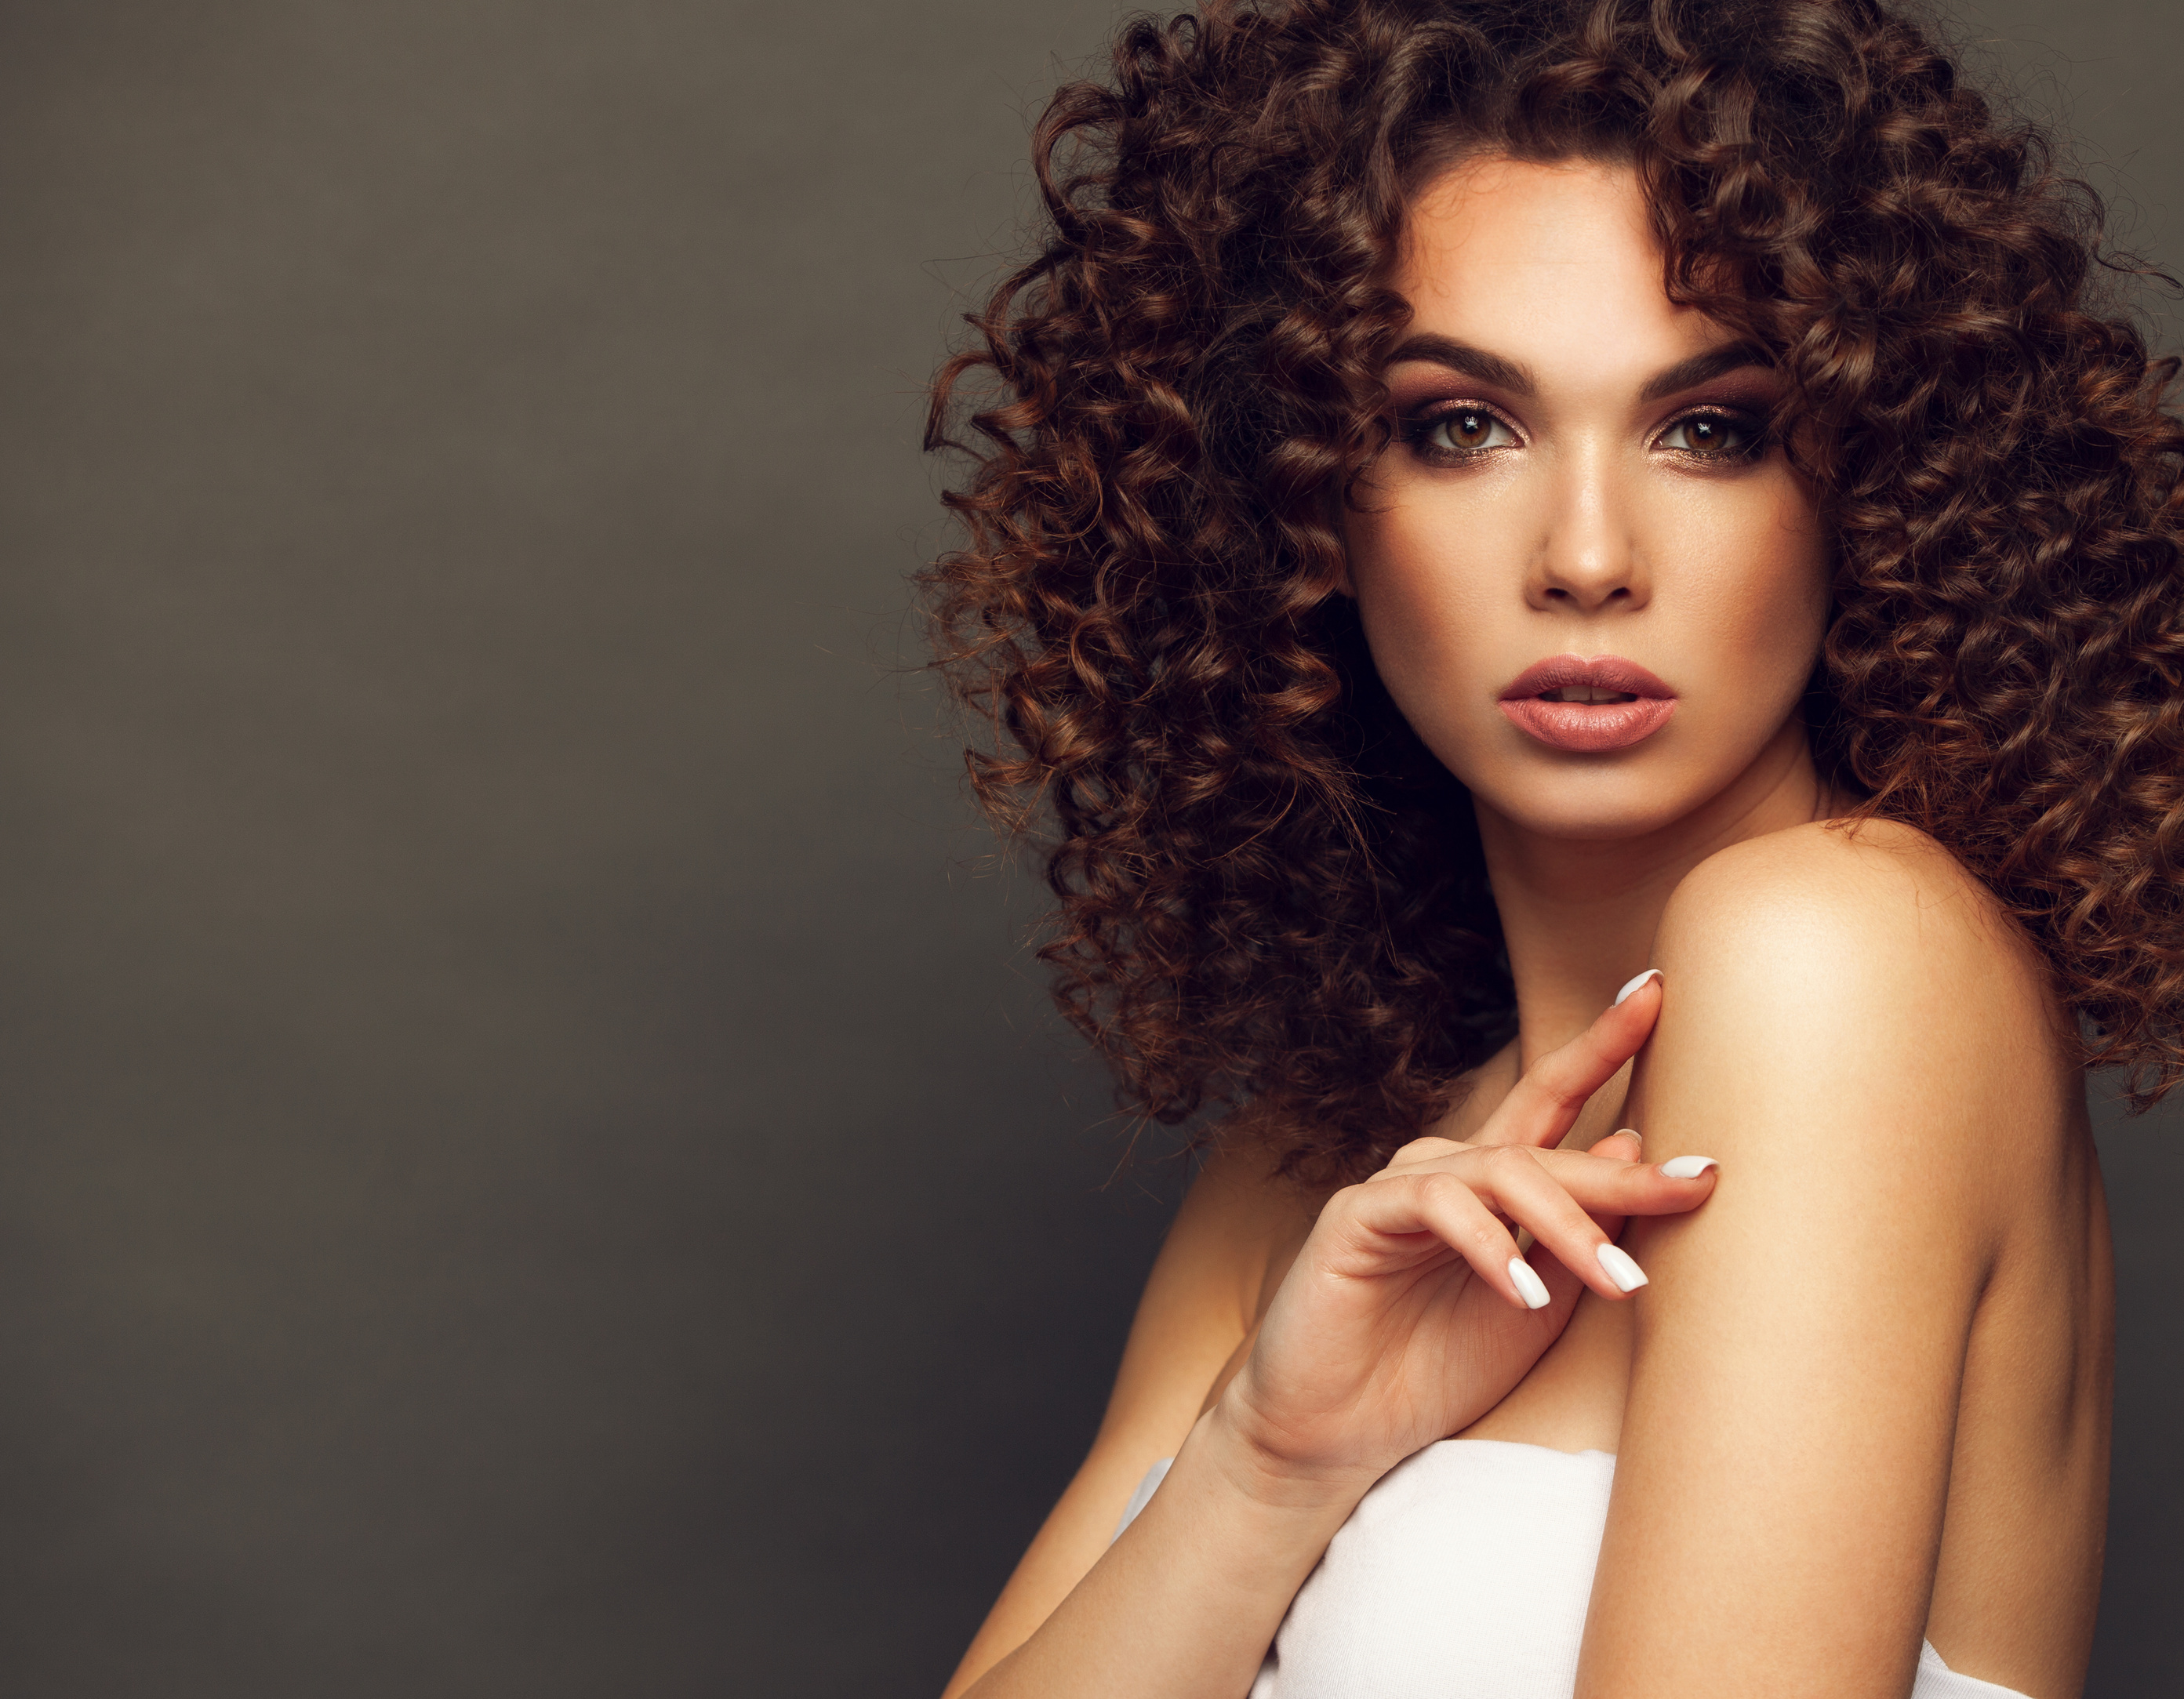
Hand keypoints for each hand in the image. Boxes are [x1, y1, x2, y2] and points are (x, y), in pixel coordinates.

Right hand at [1211, 977, 1715, 1494]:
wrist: (1338, 1437)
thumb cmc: (1436, 1368)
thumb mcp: (1541, 1304)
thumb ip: (1582, 1230)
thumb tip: (1635, 1143)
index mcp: (1494, 1184)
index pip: (1554, 1098)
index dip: (1604, 1044)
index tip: (1659, 992)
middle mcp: (1448, 1170)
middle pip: (1544, 1143)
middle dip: (1623, 1167)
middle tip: (1697, 1181)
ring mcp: (1400, 1186)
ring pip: (1501, 1170)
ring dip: (1569, 1224)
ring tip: (1619, 1282)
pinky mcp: (1358, 1215)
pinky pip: (1436, 1205)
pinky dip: (1488, 1246)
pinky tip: (1520, 1291)